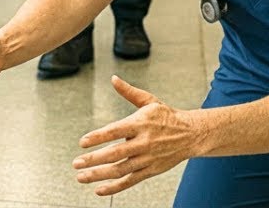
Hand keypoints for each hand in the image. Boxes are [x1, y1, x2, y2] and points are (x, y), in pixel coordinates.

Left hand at [73, 75, 199, 196]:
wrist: (192, 134)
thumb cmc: (168, 117)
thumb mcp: (149, 100)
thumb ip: (129, 92)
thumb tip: (114, 79)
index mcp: (140, 124)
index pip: (115, 131)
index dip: (98, 137)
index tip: (82, 142)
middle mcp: (143, 142)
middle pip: (115, 154)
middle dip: (94, 160)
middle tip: (76, 163)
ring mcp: (147, 158)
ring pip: (120, 170)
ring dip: (99, 175)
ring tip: (81, 177)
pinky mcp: (151, 170)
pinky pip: (130, 181)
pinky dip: (115, 187)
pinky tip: (99, 189)